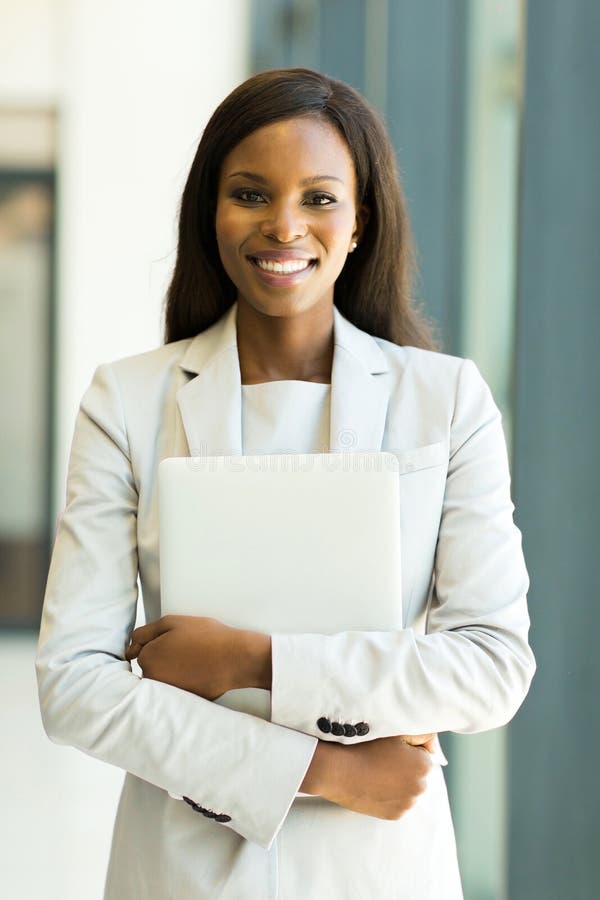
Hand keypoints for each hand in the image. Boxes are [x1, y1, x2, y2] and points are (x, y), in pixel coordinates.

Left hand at [125, 615, 270, 699]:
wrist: (235, 658)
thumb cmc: (206, 636)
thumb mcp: (172, 622)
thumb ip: (144, 633)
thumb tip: (129, 649)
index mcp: (148, 658)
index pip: (141, 650)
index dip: (158, 642)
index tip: (176, 641)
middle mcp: (154, 679)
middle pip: (151, 666)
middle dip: (164, 658)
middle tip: (188, 649)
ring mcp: (168, 692)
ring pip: (163, 677)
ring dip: (174, 669)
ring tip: (195, 660)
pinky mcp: (182, 701)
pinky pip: (177, 688)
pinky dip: (185, 680)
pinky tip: (199, 671)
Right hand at [302, 735, 431, 819]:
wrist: (337, 770)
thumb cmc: (365, 745)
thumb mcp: (395, 730)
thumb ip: (422, 733)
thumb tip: (435, 748)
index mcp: (424, 764)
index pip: (424, 752)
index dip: (407, 747)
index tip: (389, 747)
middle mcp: (421, 787)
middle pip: (417, 772)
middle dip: (405, 766)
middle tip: (381, 758)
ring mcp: (407, 803)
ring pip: (407, 787)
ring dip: (397, 781)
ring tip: (375, 771)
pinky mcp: (394, 815)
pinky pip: (397, 801)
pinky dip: (389, 794)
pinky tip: (373, 784)